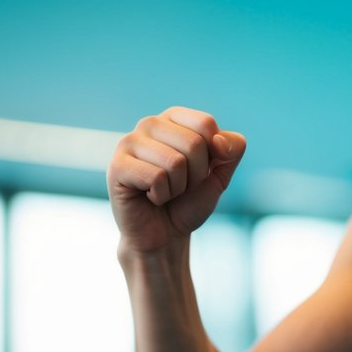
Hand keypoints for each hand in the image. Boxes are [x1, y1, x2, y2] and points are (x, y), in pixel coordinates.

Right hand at [106, 107, 245, 252]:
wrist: (166, 234)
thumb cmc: (190, 200)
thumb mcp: (222, 172)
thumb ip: (233, 148)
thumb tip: (219, 140)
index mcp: (174, 117)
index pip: (206, 124)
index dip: (212, 155)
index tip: (198, 169)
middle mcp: (150, 124)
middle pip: (194, 143)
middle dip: (195, 175)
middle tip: (179, 185)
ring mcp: (129, 142)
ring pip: (175, 162)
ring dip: (177, 187)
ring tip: (164, 191)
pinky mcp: (117, 166)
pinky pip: (156, 177)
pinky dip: (161, 195)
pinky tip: (148, 197)